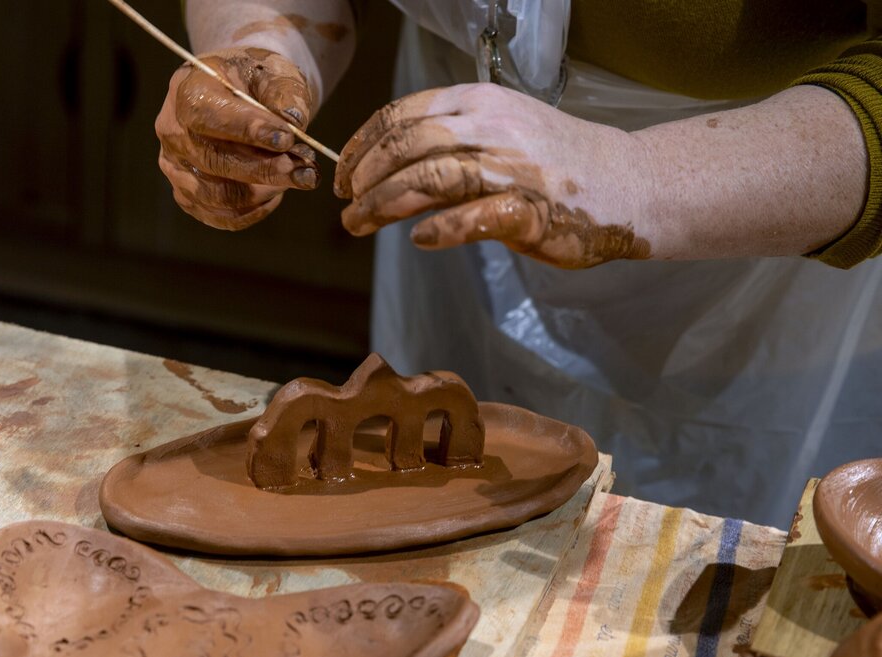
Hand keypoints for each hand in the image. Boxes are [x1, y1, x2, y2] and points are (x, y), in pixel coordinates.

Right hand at [156, 47, 319, 230]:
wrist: (235, 93)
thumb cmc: (252, 80)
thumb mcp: (272, 70)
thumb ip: (284, 91)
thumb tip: (294, 122)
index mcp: (186, 91)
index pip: (208, 116)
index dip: (247, 130)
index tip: (287, 139)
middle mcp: (173, 132)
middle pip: (215, 161)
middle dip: (267, 170)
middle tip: (306, 172)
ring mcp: (176, 168)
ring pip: (219, 195)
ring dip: (264, 191)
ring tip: (296, 176)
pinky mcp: (188, 196)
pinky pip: (222, 217)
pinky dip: (255, 210)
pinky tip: (277, 192)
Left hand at [334, 83, 652, 268]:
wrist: (626, 183)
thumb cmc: (556, 161)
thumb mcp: (499, 129)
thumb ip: (448, 142)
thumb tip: (388, 170)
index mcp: (478, 102)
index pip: (401, 114)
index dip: (362, 145)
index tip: (343, 174)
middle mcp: (491, 126)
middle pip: (407, 144)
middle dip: (365, 177)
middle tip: (346, 205)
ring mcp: (511, 167)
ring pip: (430, 176)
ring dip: (384, 203)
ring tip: (359, 224)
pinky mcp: (531, 209)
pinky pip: (474, 216)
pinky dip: (440, 228)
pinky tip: (419, 240)